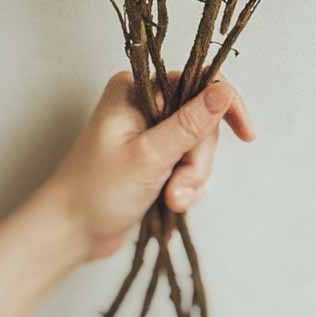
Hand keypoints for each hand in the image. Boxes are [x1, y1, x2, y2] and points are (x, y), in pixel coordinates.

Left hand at [43, 72, 254, 263]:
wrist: (70, 233)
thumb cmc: (97, 191)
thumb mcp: (150, 156)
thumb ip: (190, 123)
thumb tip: (224, 92)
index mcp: (135, 88)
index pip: (195, 82)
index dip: (223, 106)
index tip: (245, 134)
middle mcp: (143, 103)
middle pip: (201, 120)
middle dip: (196, 160)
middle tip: (178, 190)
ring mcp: (150, 131)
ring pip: (198, 146)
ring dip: (191, 178)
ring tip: (171, 202)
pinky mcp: (154, 157)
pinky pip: (188, 164)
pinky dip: (186, 186)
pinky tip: (171, 204)